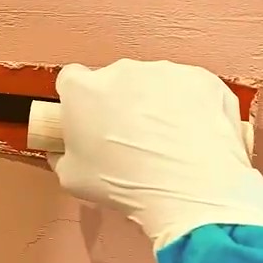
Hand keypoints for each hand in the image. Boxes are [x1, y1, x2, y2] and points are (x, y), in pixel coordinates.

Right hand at [50, 59, 262, 249]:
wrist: (190, 191)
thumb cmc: (127, 185)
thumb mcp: (72, 180)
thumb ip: (62, 156)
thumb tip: (66, 152)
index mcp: (82, 90)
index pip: (71, 80)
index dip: (78, 99)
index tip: (87, 117)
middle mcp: (121, 71)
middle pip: (114, 80)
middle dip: (119, 102)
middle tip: (128, 138)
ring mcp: (164, 72)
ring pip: (154, 83)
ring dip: (155, 104)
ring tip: (166, 143)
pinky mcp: (200, 79)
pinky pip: (190, 89)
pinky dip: (191, 107)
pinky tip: (192, 136)